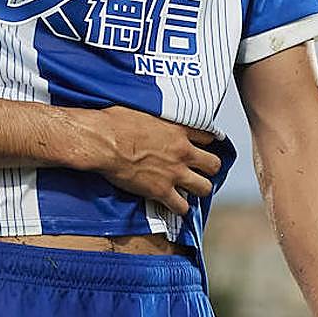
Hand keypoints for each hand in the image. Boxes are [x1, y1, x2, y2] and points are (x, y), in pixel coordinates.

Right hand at [73, 105, 221, 214]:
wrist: (104, 141)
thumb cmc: (116, 122)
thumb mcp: (143, 110)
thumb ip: (157, 118)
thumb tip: (152, 117)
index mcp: (178, 129)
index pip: (208, 136)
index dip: (205, 143)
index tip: (199, 146)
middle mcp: (182, 151)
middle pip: (213, 164)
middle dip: (208, 168)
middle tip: (199, 170)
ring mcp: (174, 173)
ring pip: (204, 188)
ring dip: (198, 189)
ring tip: (189, 189)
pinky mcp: (161, 191)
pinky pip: (181, 207)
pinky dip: (178, 208)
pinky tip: (173, 204)